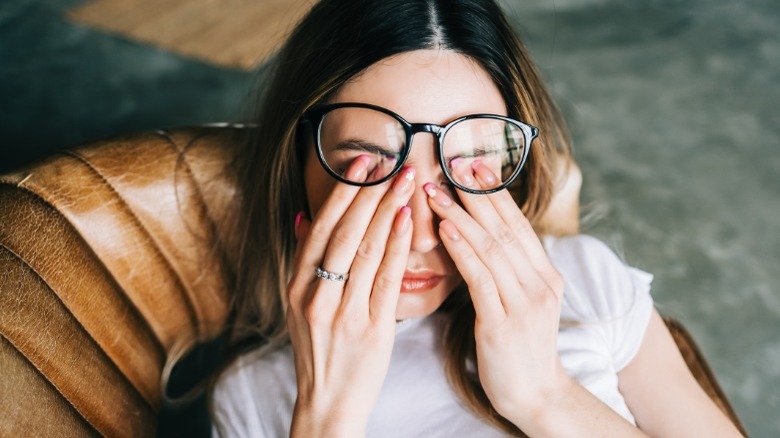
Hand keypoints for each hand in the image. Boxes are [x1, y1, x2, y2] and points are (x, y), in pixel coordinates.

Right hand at [286, 157, 415, 436]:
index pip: (319, 228)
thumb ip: (302, 261)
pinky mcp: (371, 329)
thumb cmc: (319, 350)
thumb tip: (302, 217)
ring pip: (365, 250)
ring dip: (387, 209)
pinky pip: (385, 279)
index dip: (341, 192)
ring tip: (406, 179)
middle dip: (368, 192)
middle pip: (343, 232)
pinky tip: (407, 220)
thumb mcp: (299, 305)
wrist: (327, 402)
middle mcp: (315, 295)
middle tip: (391, 160)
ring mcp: (342, 312)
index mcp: (297, 286)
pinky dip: (395, 246)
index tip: (361, 162)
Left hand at [423, 160, 570, 426]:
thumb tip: (481, 237)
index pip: (518, 224)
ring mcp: (525, 303)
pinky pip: (480, 278)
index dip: (495, 193)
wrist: (535, 396)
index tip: (473, 165)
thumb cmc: (519, 347)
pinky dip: (462, 250)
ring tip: (435, 191)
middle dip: (477, 193)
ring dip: (460, 215)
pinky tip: (444, 230)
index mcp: (546, 275)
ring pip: (491, 247)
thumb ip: (508, 270)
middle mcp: (541, 283)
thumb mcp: (521, 302)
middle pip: (505, 227)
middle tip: (452, 162)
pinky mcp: (504, 323)